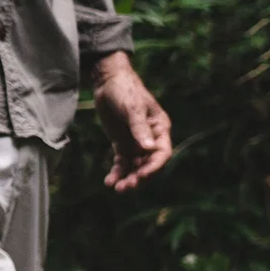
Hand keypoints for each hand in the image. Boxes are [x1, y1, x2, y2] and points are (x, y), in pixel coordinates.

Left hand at [90, 51, 171, 191]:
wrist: (107, 81)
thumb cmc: (125, 90)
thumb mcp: (132, 108)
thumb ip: (139, 127)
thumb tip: (149, 148)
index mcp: (160, 128)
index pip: (162, 153)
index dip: (154, 167)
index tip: (141, 175)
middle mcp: (150, 138)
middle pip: (149, 164)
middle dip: (139, 177)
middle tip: (125, 188)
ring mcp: (136, 142)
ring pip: (135, 166)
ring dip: (128, 178)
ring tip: (117, 188)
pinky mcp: (122, 143)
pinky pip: (122, 162)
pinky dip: (117, 172)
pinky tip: (109, 181)